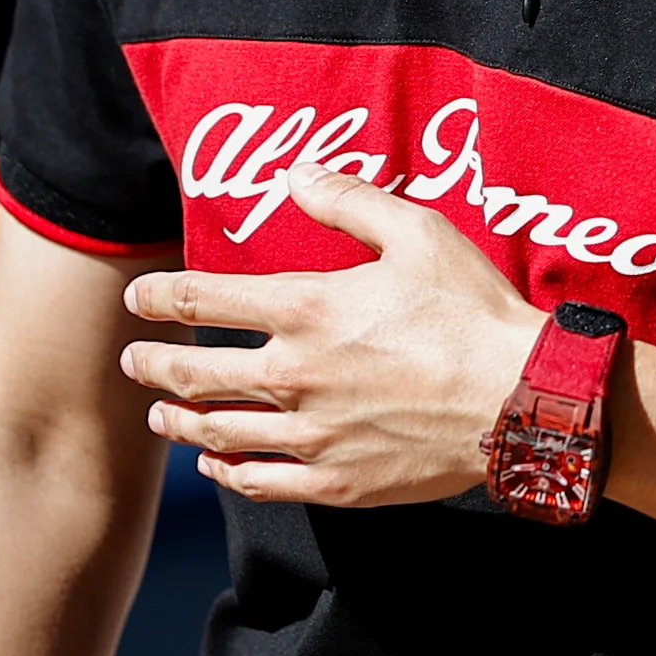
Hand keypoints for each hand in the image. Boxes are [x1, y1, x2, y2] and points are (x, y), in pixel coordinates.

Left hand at [118, 161, 547, 505]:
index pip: (204, 300)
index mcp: (307, 310)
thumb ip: (351, 201)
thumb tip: (296, 174)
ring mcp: (309, 434)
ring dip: (176, 420)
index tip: (139, 297)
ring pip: (214, 432)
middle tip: (133, 358)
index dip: (160, 297)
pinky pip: (256, 481)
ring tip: (160, 415)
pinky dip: (224, 471)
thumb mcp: (421, 233)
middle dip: (152, 363)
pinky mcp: (333, 480)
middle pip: (193, 373)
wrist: (522, 396)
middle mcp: (293, 375)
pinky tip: (215, 463)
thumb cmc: (474, 310)